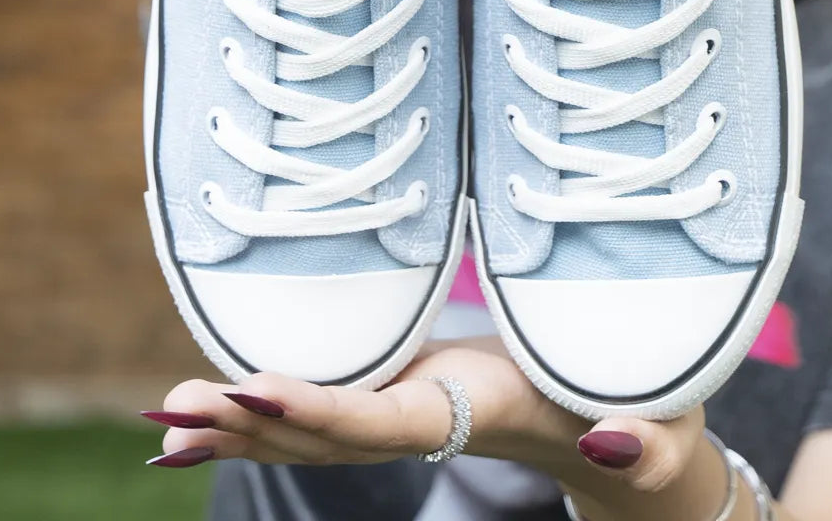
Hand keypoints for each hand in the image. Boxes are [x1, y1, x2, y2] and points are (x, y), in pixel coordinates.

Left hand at [144, 336, 713, 516]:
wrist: (608, 416)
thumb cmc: (644, 414)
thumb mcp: (663, 428)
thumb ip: (648, 445)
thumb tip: (612, 442)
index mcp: (472, 413)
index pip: (383, 421)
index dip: (320, 407)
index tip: (255, 387)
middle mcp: (424, 419)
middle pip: (324, 432)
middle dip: (249, 424)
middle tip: (171, 414)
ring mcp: (407, 406)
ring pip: (312, 422)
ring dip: (240, 421)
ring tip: (168, 416)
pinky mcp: (402, 385)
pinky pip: (324, 402)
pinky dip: (265, 407)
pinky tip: (211, 411)